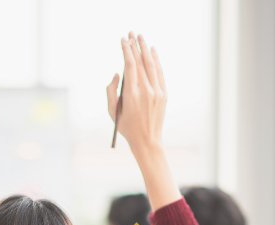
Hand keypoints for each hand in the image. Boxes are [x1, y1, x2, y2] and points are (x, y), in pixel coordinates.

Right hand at [107, 33, 166, 153]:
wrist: (147, 140)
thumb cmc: (126, 126)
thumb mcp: (112, 111)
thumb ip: (111, 91)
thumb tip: (117, 74)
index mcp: (132, 95)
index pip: (130, 65)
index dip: (126, 50)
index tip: (122, 40)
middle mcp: (146, 91)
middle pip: (141, 62)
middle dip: (135, 45)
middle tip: (131, 33)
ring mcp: (157, 92)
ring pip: (151, 65)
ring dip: (146, 49)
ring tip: (141, 37)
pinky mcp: (163, 94)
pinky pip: (159, 73)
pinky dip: (156, 61)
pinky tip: (153, 51)